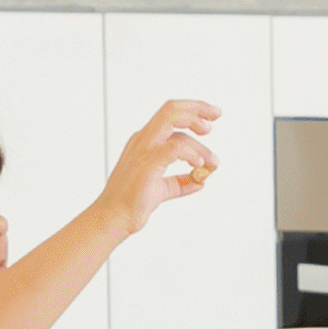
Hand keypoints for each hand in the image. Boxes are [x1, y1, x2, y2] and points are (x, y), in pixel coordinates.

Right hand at [99, 99, 219, 235]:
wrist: (113, 219)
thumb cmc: (129, 204)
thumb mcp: (161, 189)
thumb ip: (180, 182)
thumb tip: (199, 180)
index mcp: (143, 143)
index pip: (170, 114)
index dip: (193, 110)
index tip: (210, 117)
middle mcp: (142, 142)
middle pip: (172, 109)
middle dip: (198, 109)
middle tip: (214, 118)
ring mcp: (143, 151)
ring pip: (175, 123)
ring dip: (200, 141)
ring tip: (209, 161)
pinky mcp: (147, 164)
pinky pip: (175, 148)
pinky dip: (192, 154)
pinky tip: (198, 165)